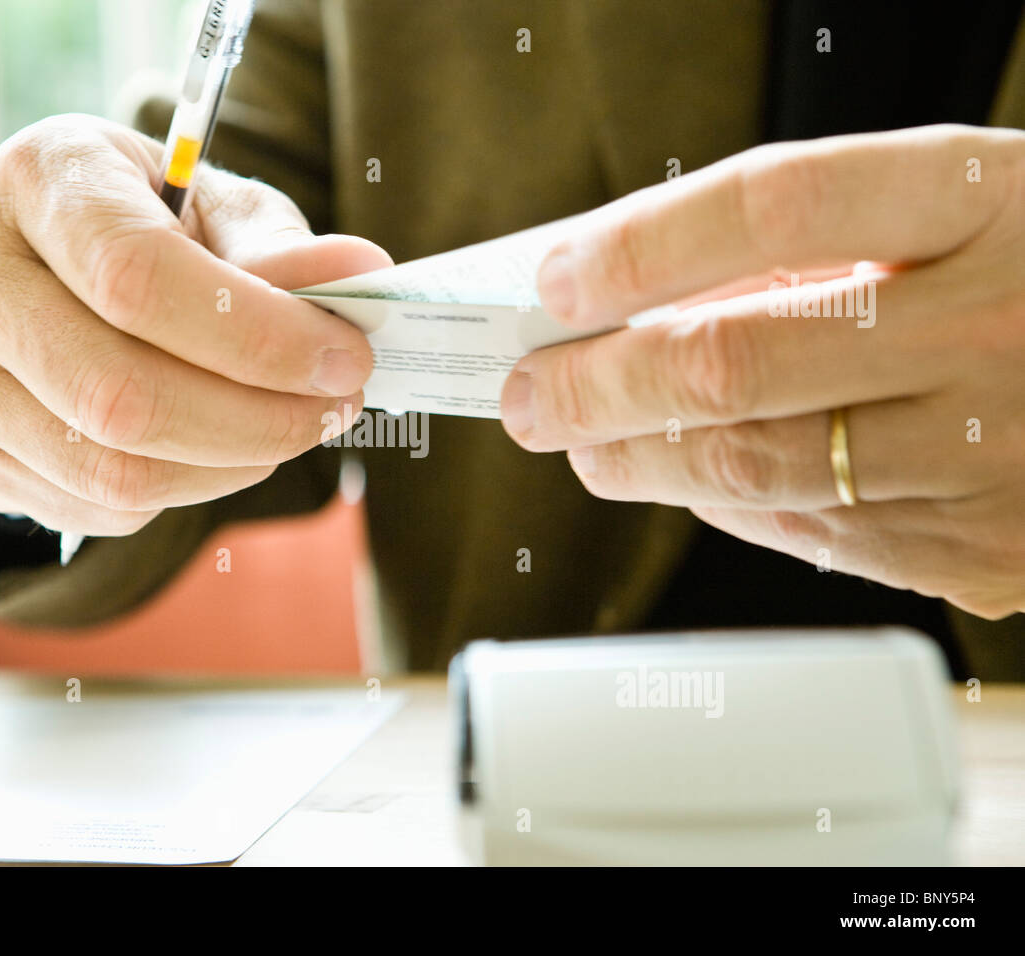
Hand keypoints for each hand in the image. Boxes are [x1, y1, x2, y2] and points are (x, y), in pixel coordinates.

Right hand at [0, 114, 388, 536]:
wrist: (42, 266)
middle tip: (335, 409)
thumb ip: (278, 247)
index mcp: (40, 176)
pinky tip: (217, 451)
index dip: (257, 337)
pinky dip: (180, 493)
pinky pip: (92, 506)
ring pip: (109, 469)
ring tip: (287, 431)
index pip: (139, 278)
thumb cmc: (146, 225)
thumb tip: (357, 277)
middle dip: (256, 419)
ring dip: (228, 467)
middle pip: (121, 393)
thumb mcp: (215, 208)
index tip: (346, 358)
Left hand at [500, 124, 1024, 618]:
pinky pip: (817, 533)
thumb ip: (816, 246)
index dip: (646, 243)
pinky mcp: (992, 547)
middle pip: (739, 362)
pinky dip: (728, 505)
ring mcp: (997, 452)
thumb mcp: (959, 211)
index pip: (777, 208)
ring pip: (759, 468)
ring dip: (641, 458)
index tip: (559, 276)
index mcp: (984, 205)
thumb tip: (644, 301)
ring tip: (582, 440)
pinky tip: (689, 479)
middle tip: (531, 391)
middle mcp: (993, 329)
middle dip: (600, 383)